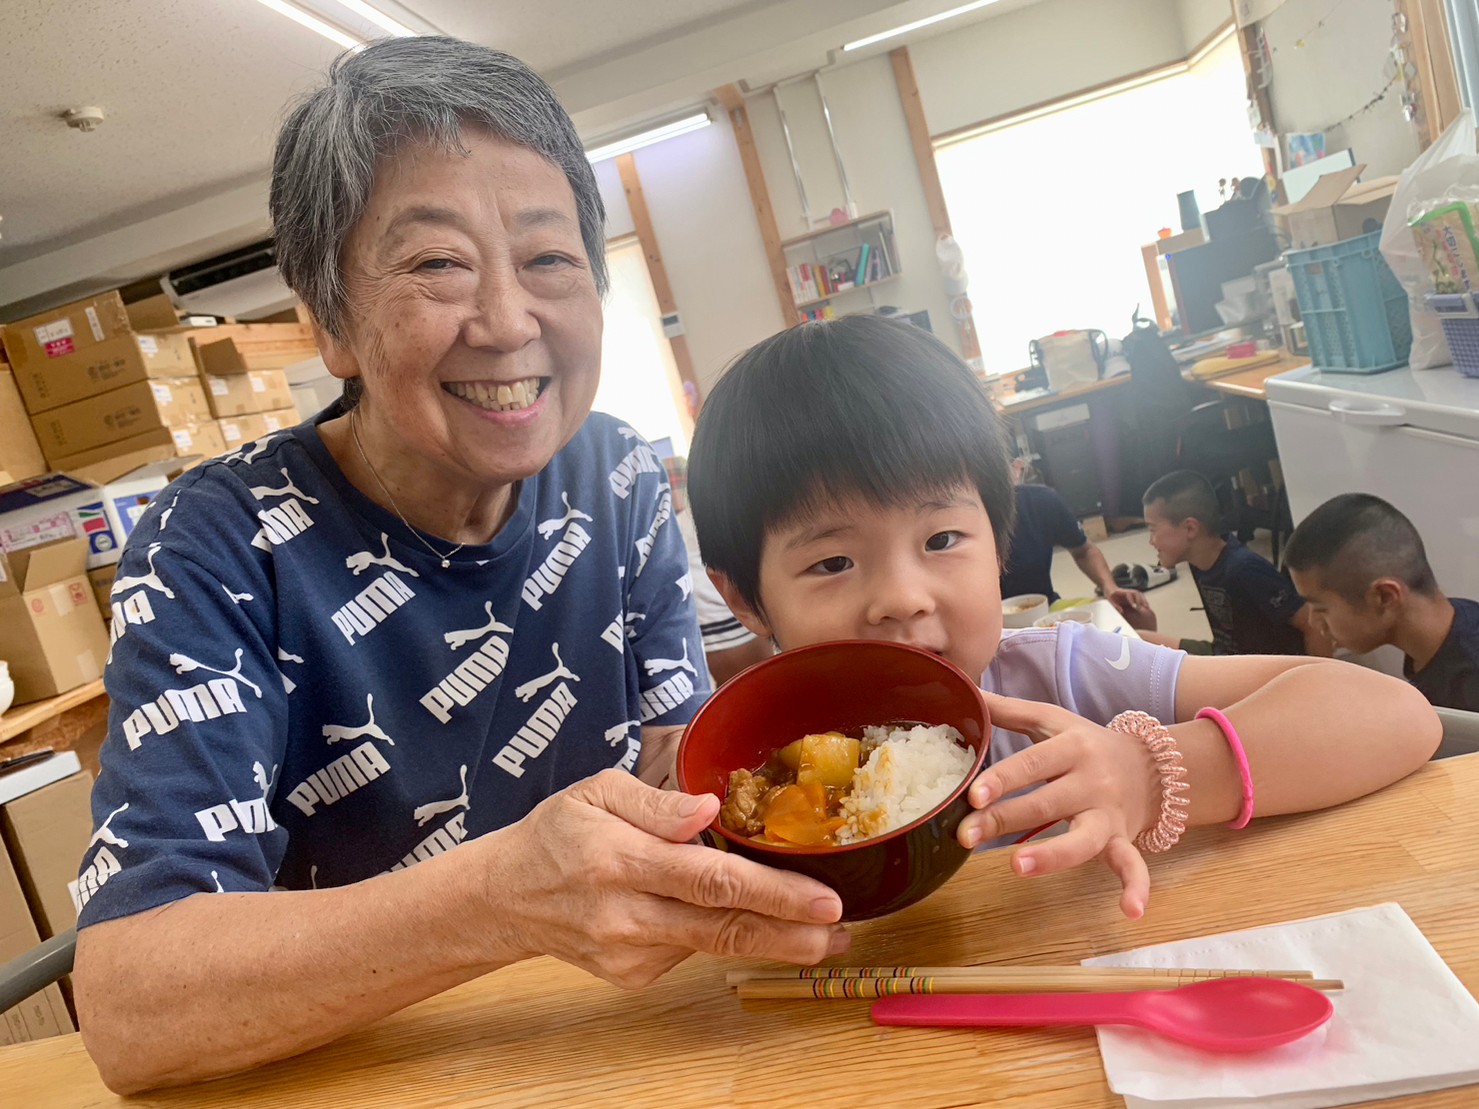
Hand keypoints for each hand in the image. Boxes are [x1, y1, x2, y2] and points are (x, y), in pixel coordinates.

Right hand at [486, 770, 848, 987]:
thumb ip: (656, 802)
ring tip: (818, 930)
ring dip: (770, 937)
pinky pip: (691, 950)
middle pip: (725, 928)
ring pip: (714, 943)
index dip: (774, 894)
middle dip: (793, 934)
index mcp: (621, 860)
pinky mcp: (633, 976)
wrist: (506, 898)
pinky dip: (714, 931)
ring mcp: (630, 953)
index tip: (824, 900)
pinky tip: (714, 912)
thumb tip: (710, 807)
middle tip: (844, 931)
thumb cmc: (557, 834)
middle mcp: (627, 915)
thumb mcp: (596, 791)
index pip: (712, 881)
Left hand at [956, 696, 1160, 918]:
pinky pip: (1131, 863)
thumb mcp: (1052, 720)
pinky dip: (1135, 886)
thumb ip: (1008, 710)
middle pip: (1045, 803)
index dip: (1002, 778)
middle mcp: (1091, 780)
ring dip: (1052, 855)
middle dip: (1003, 820)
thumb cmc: (1087, 743)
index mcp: (1071, 747)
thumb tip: (964, 689)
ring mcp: (1109, 813)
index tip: (973, 795)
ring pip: (1083, 838)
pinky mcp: (1123, 839)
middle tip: (965, 835)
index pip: (1032, 763)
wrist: (1154, 766)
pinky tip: (1130, 911)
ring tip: (1017, 867)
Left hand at [1106, 587, 1148, 618]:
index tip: (1133, 606)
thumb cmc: (1110, 595)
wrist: (1111, 588)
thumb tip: (1122, 611)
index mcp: (1123, 592)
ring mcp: (1132, 593)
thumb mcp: (1110, 600)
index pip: (1129, 594)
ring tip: (1148, 608)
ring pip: (1140, 595)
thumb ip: (1115, 605)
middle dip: (1141, 600)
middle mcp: (1129, 591)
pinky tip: (1147, 607)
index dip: (1132, 600)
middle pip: (1137, 593)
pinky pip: (1140, 597)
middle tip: (1143, 608)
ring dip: (1144, 601)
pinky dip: (1144, 601)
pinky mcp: (1133, 596)